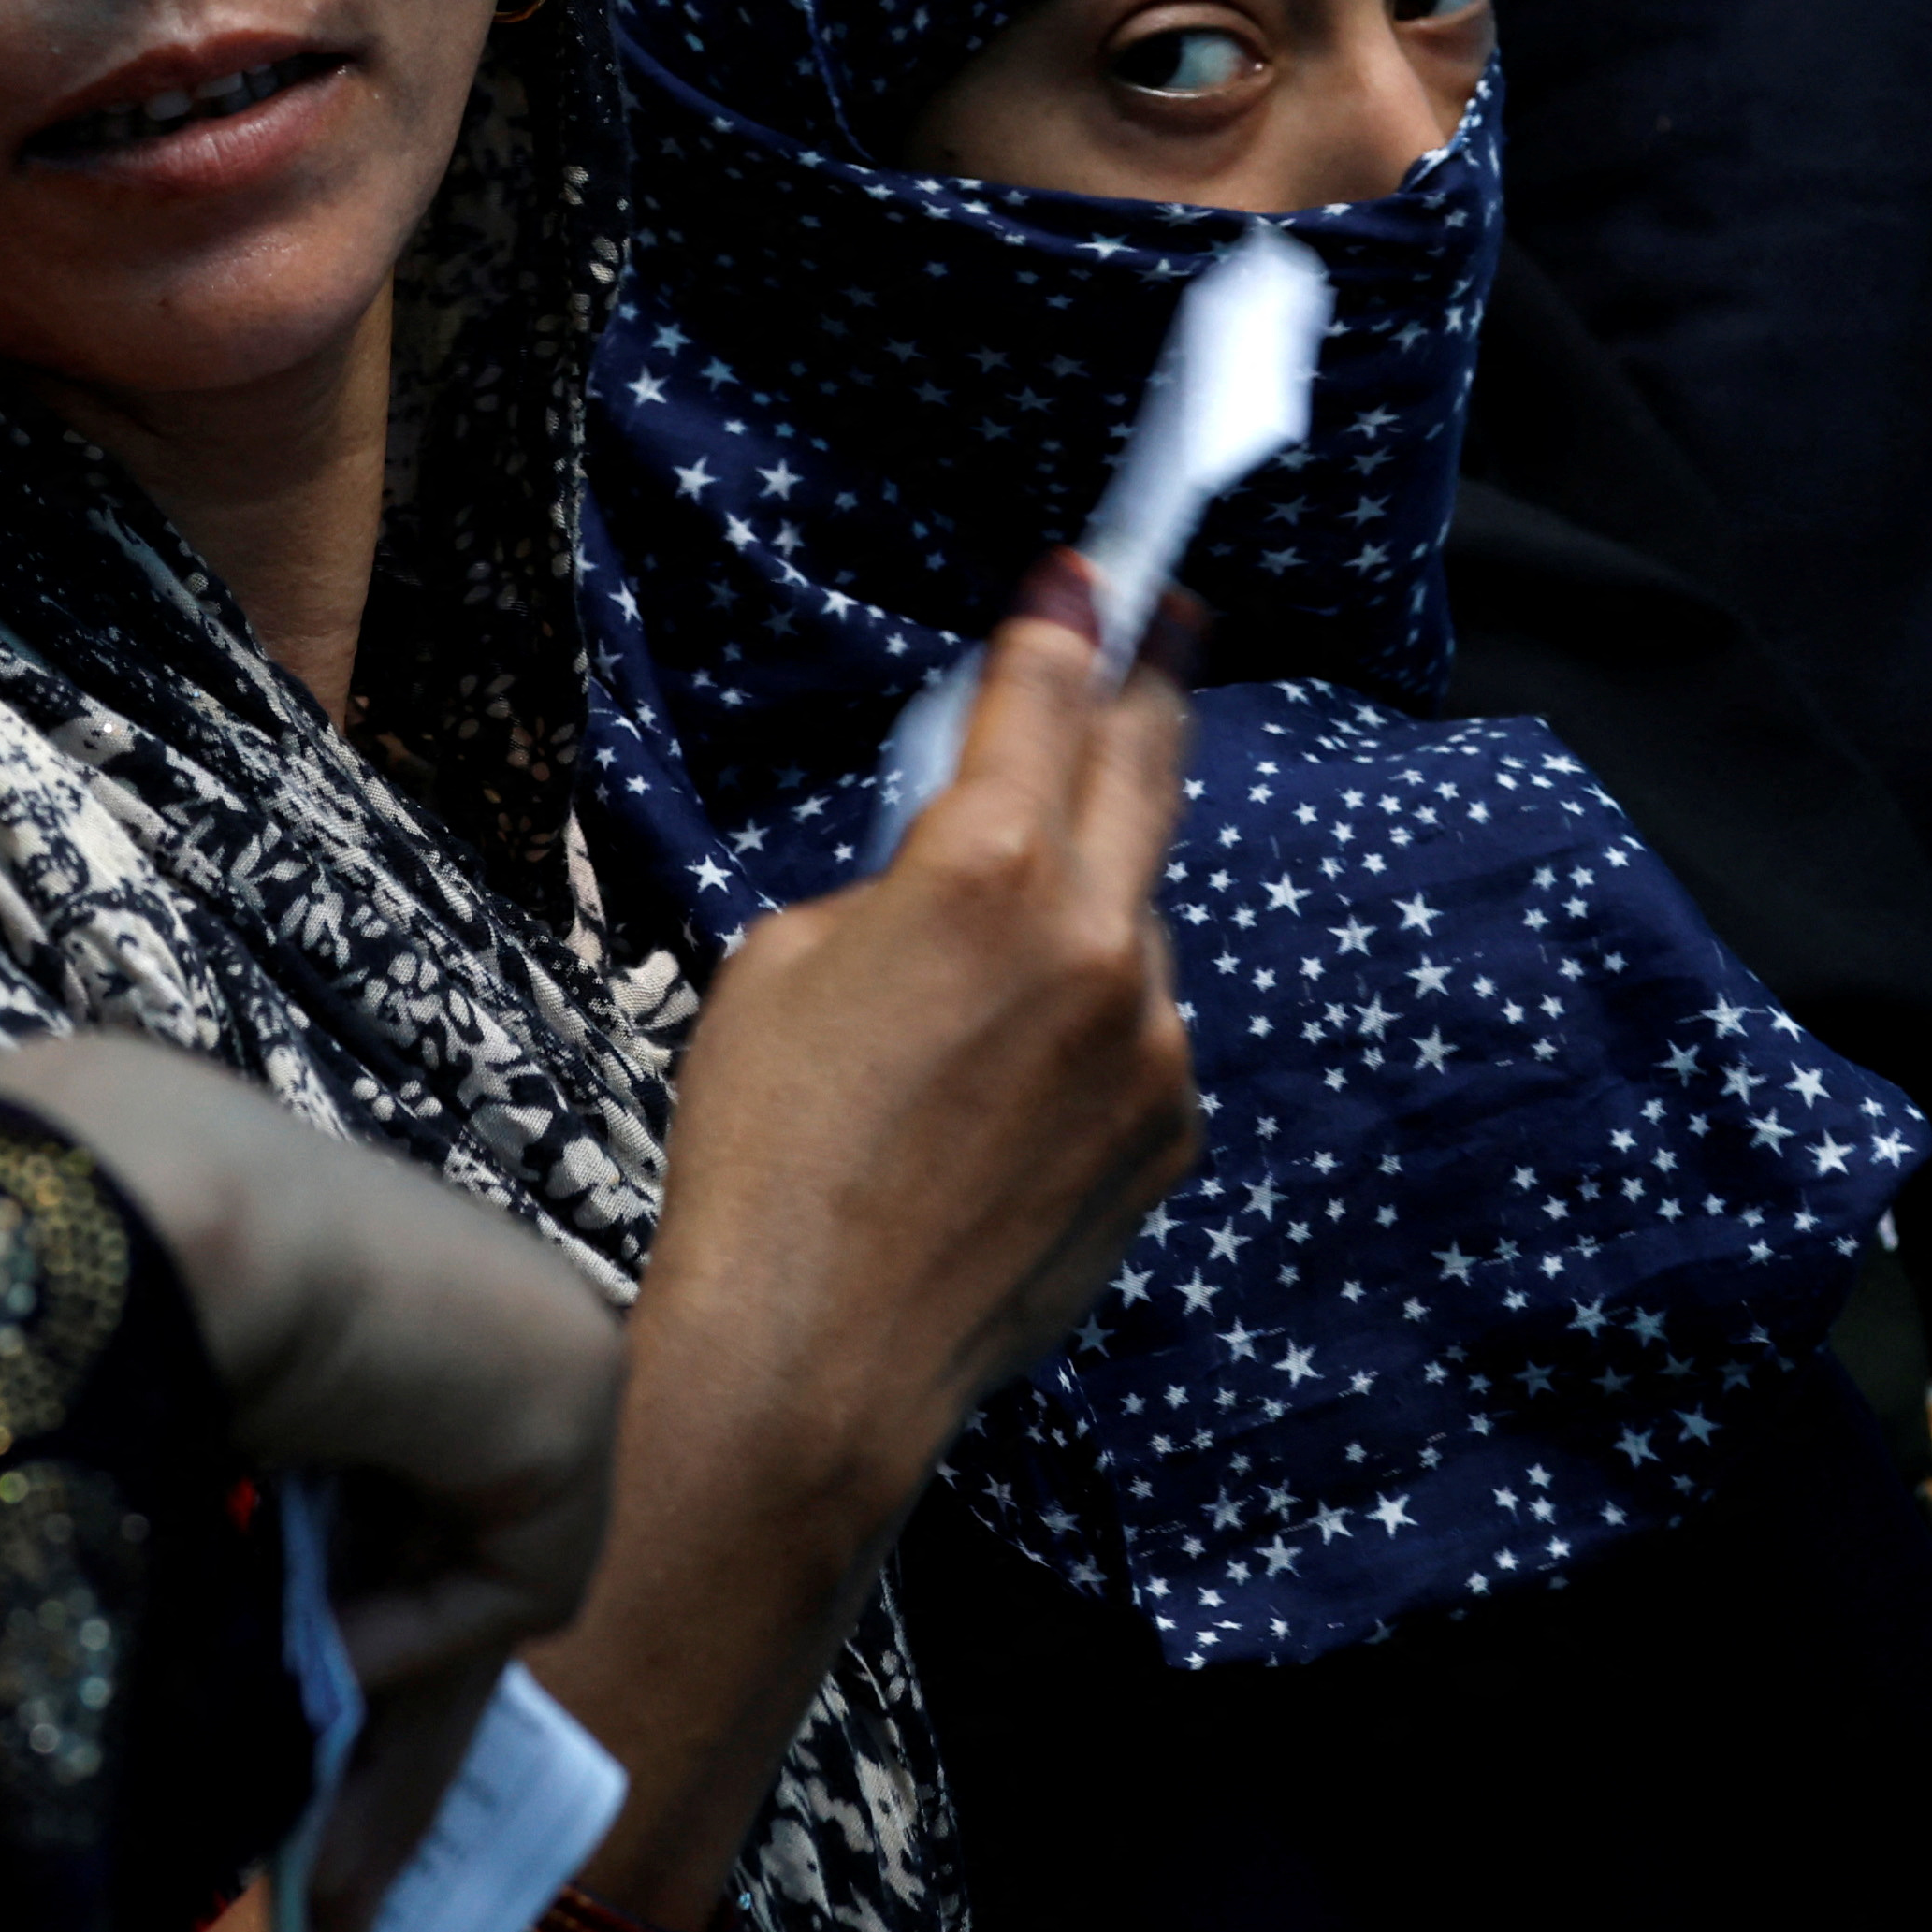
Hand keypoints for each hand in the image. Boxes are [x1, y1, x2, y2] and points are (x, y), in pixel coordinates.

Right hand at [0, 1030, 624, 1931]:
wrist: (141, 1211)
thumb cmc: (84, 1306)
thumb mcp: (152, 1468)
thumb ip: (209, 1577)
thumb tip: (188, 1711)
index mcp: (348, 1321)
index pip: (372, 1537)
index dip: (338, 1684)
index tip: (297, 1818)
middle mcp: (450, 1326)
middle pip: (434, 1593)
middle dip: (383, 1764)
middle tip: (329, 1909)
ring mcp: (526, 1352)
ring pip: (474, 1618)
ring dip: (398, 1763)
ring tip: (326, 1904)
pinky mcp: (577, 1397)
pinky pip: (504, 1591)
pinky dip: (413, 1635)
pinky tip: (325, 1634)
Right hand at [651, 554, 1206, 1540]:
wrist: (813, 1360)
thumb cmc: (761, 1153)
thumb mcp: (785, 959)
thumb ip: (903, 877)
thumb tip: (964, 860)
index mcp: (987, 870)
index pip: (1049, 693)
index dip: (1072, 617)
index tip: (1098, 572)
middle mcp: (1098, 938)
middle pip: (1143, 768)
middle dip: (1147, 689)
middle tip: (1169, 631)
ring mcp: (1152, 1042)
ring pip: (1135, 918)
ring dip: (1089, 906)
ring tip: (988, 982)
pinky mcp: (1169, 1130)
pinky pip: (1139, 1033)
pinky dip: (1091, 1028)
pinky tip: (1003, 1093)